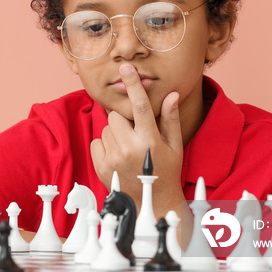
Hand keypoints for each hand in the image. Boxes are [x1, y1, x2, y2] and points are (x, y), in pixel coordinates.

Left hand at [90, 63, 184, 216]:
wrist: (149, 203)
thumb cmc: (165, 171)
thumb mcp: (174, 146)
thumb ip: (170, 119)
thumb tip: (171, 94)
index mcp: (150, 140)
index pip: (140, 106)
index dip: (133, 84)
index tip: (125, 68)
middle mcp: (130, 148)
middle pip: (116, 115)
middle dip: (124, 120)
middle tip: (135, 135)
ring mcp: (113, 158)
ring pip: (106, 128)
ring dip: (115, 133)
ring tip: (129, 149)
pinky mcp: (100, 165)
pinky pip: (97, 141)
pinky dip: (105, 145)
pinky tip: (118, 157)